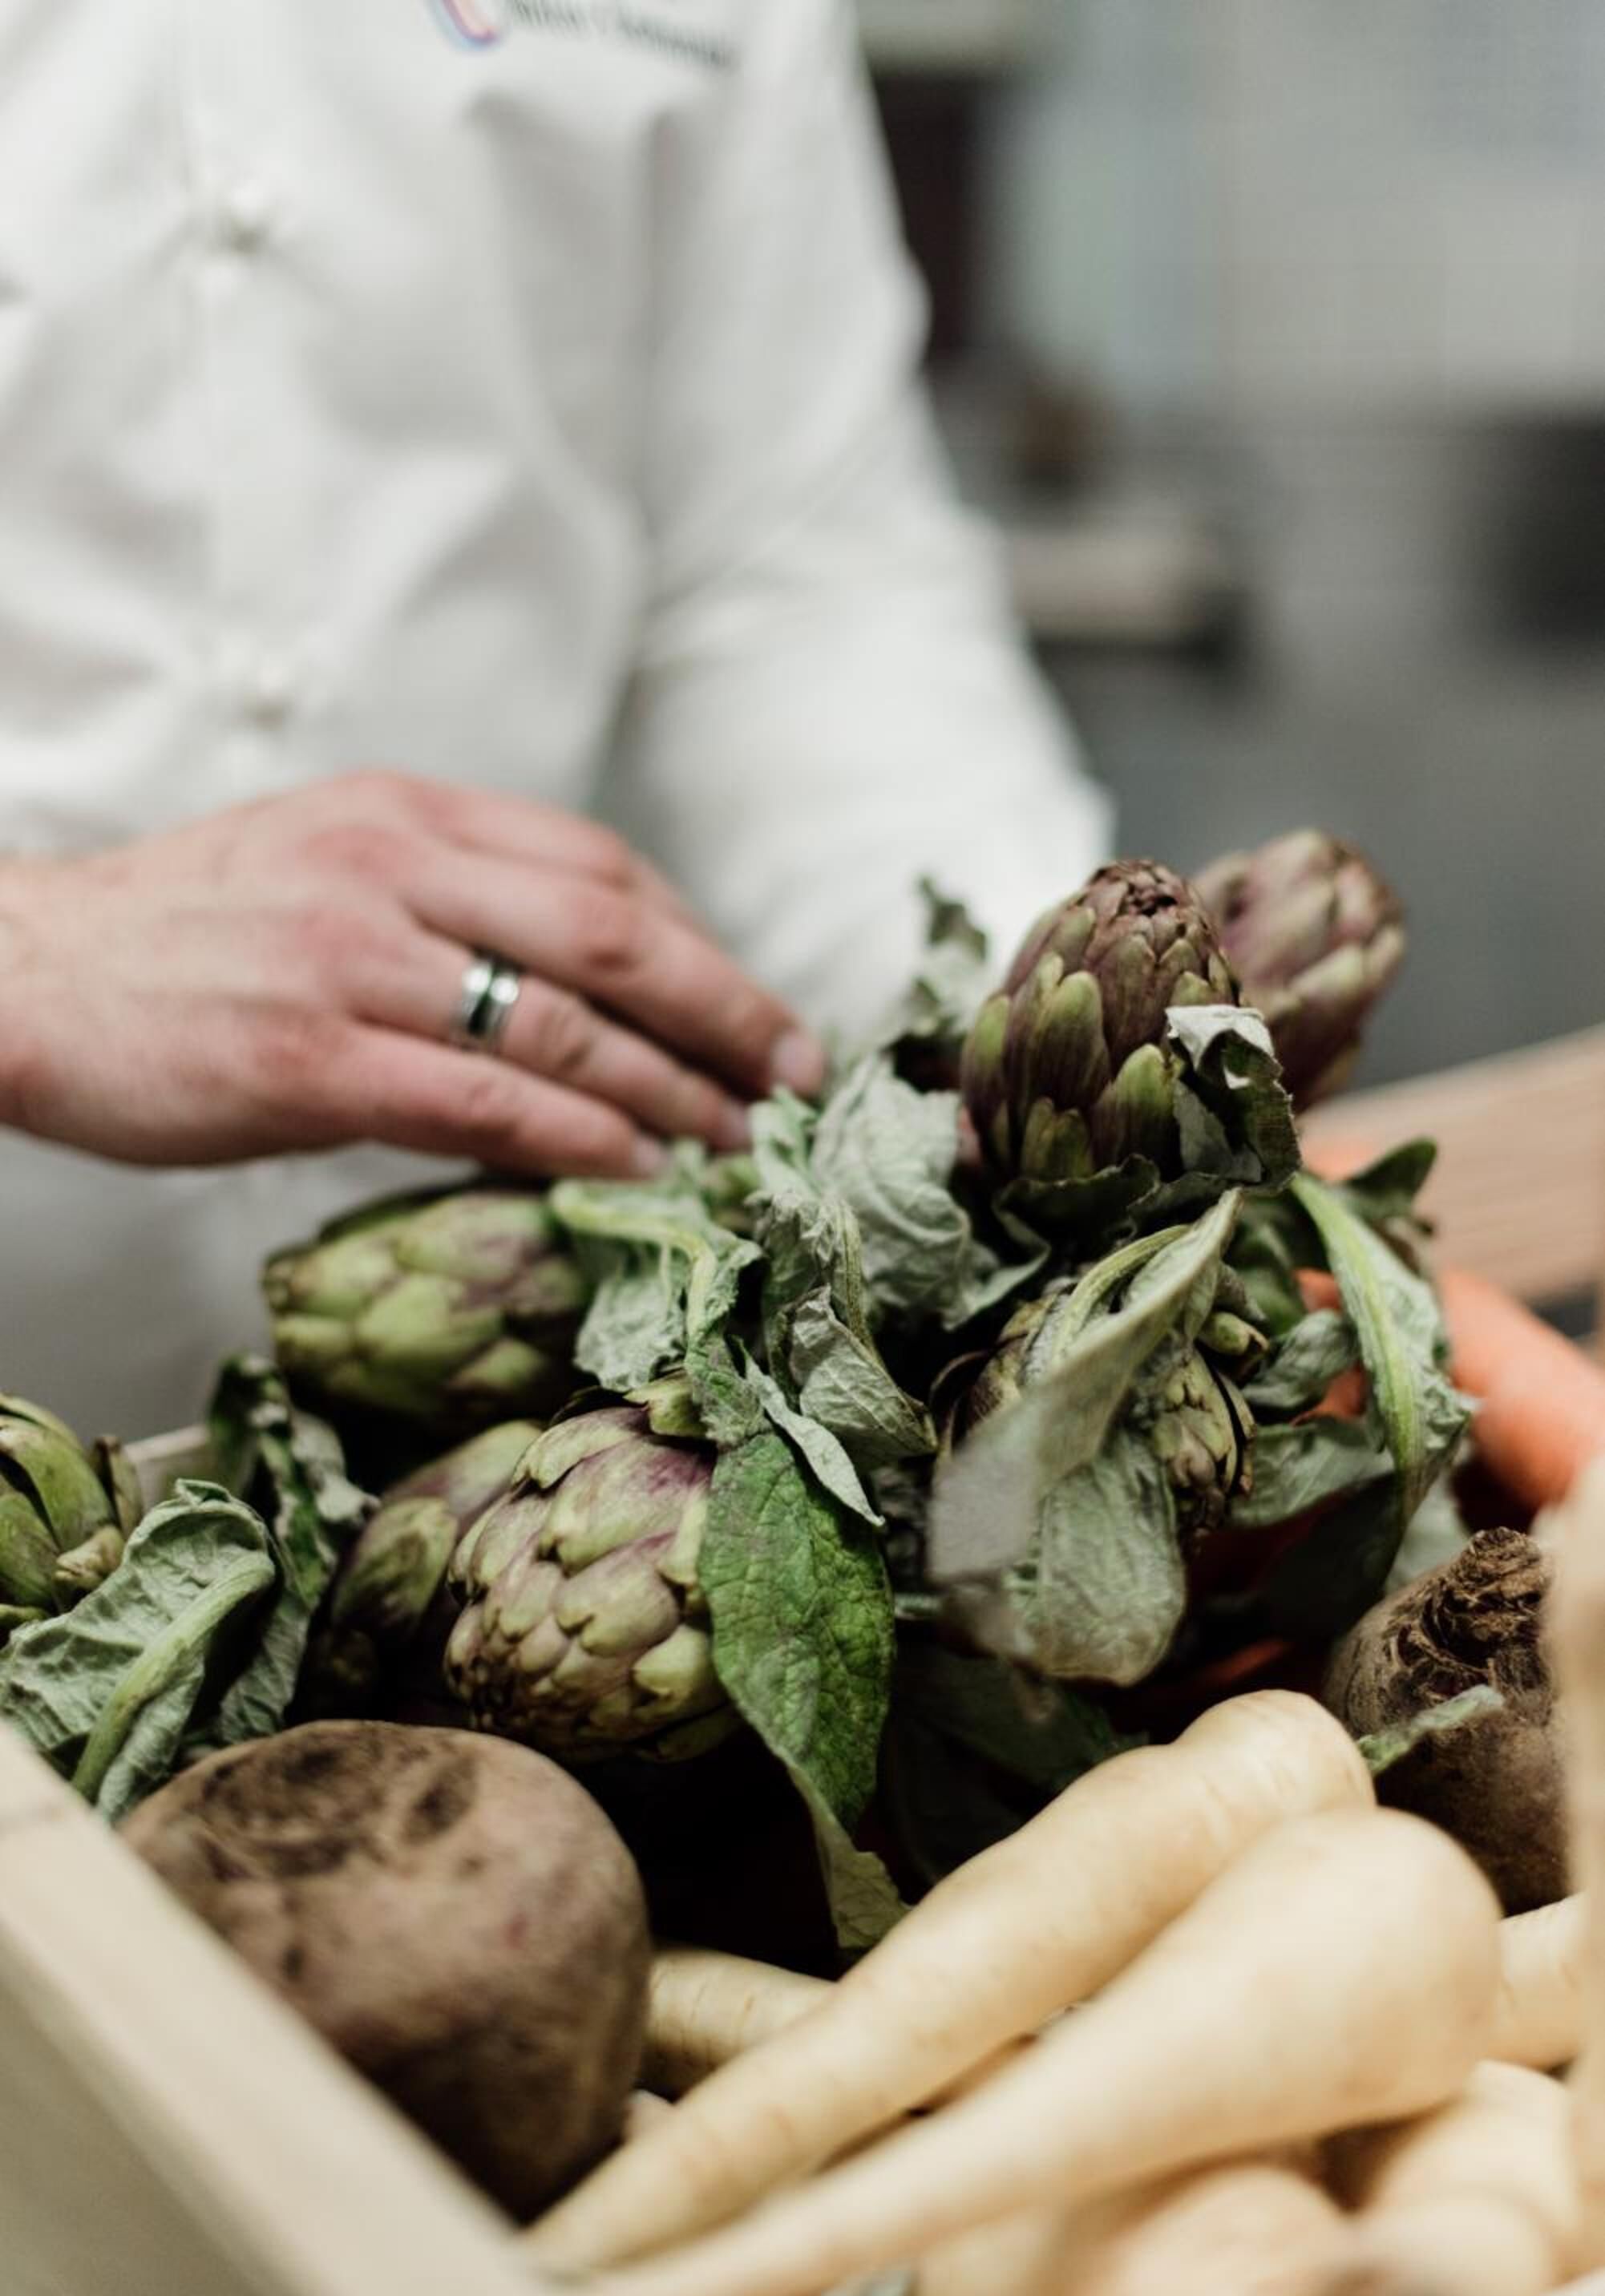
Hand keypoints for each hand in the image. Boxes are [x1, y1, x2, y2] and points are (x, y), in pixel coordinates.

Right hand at [0, 772, 824, 1176]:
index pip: (600, 866)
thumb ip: (448, 898)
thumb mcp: (325, 864)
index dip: (700, 943)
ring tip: (738, 1143)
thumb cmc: (181, 935)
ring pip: (564, 1024)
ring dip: (675, 1091)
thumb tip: (582, 977)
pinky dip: (581, 1138)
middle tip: (796, 1075)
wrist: (20, 973)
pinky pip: (487, 1101)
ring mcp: (353, 963)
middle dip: (726, 1010)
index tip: (758, 1007)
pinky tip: (638, 1169)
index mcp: (404, 813)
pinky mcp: (311, 1062)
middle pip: (613, 934)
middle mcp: (392, 870)